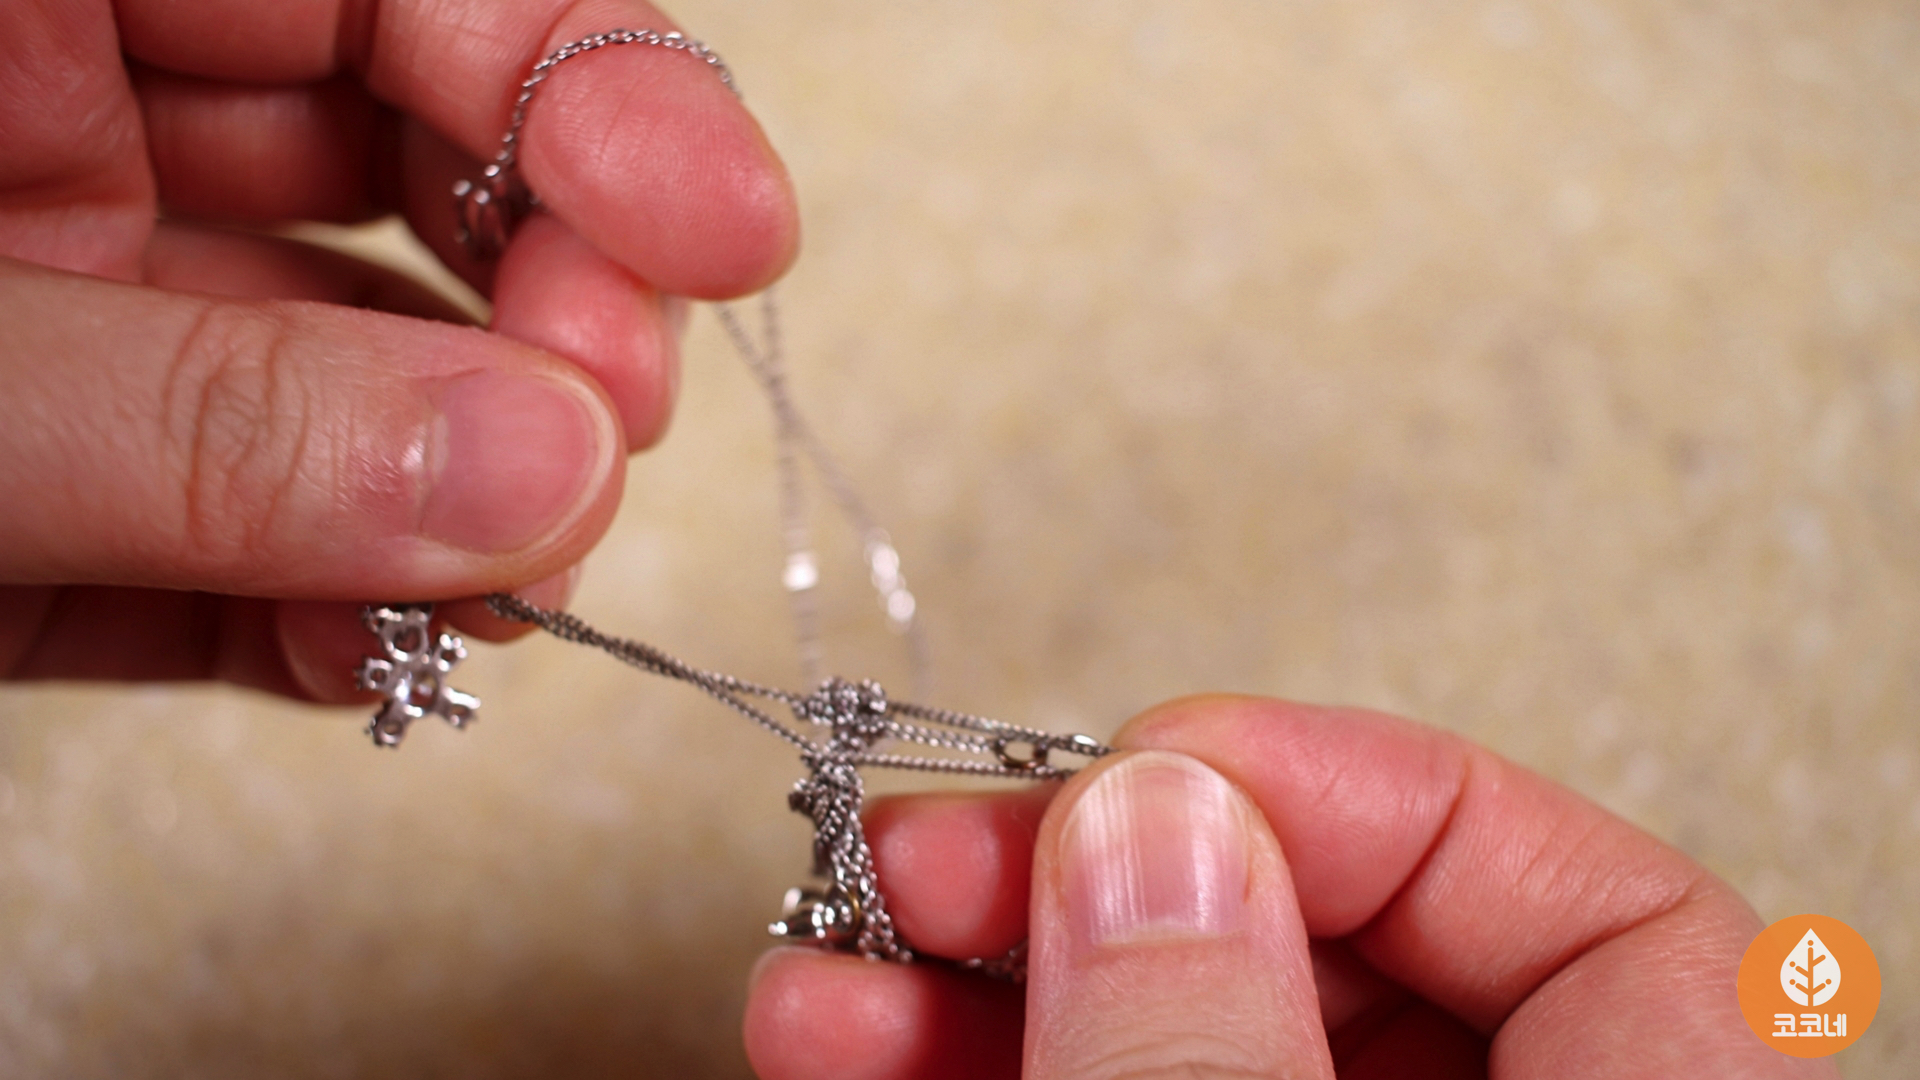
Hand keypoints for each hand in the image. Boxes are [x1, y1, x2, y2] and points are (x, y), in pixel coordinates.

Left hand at [0, 0, 795, 696]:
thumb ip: (215, 418)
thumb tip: (551, 470)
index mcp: (30, 3)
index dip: (587, 77)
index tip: (725, 230)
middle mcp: (73, 132)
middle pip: (419, 156)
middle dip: (562, 303)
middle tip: (613, 430)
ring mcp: (86, 315)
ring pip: (369, 364)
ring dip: (480, 493)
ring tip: (511, 585)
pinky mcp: (80, 501)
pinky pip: (265, 536)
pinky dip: (344, 613)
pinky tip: (389, 651)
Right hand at [743, 696, 1835, 1078]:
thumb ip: (1219, 1051)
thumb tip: (1149, 822)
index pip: (1597, 914)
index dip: (1366, 799)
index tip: (1159, 773)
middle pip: (1330, 957)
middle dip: (1097, 879)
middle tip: (937, 844)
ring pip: (1176, 1034)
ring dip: (976, 977)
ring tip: (829, 952)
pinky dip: (966, 1068)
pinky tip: (840, 1033)